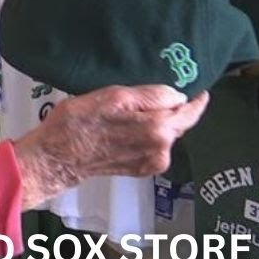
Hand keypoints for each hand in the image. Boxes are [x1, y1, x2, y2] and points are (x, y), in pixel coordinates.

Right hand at [11, 85, 208, 210]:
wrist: (57, 157)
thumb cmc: (79, 123)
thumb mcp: (113, 96)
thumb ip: (150, 95)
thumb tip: (177, 94)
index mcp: (158, 130)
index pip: (190, 112)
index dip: (196, 99)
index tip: (201, 89)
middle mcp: (160, 150)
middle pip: (179, 123)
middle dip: (175, 108)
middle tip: (163, 93)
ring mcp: (152, 163)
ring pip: (166, 134)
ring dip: (159, 121)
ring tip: (137, 110)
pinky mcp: (141, 169)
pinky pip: (155, 146)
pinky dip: (149, 135)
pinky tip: (130, 127)